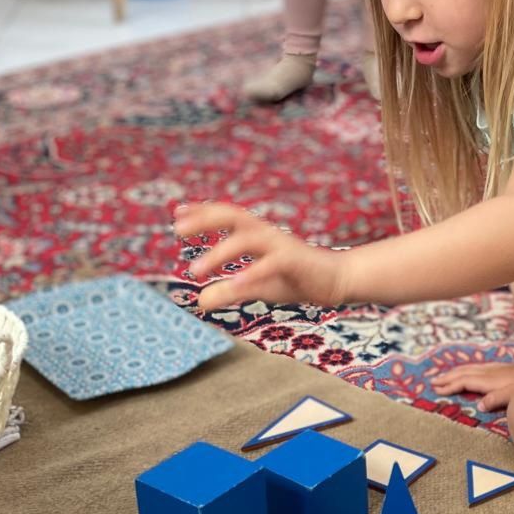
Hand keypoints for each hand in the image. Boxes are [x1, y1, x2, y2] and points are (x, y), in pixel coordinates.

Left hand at [175, 203, 345, 311]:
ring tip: (195, 270)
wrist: (337, 280)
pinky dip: (251, 273)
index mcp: (258, 234)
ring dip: (219, 252)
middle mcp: (267, 234)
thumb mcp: (257, 287)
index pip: (227, 216)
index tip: (177, 212)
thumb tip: (199, 301)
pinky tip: (233, 284)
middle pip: (234, 216)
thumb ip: (230, 292)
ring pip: (247, 239)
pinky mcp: (295, 262)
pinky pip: (271, 265)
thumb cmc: (296, 278)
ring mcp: (282, 246)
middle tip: (176, 228)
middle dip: (205, 219)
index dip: (202, 212)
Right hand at [429, 358, 513, 411]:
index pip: (464, 382)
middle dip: (447, 378)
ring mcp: (491, 369)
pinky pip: (473, 368)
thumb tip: (480, 406)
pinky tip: (462, 371)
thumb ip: (497, 399)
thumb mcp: (513, 395)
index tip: (438, 390)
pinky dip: (463, 370)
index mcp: (488, 381)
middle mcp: (487, 373)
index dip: (450, 386)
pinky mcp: (496, 368)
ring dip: (453, 373)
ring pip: (467, 369)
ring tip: (442, 377)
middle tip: (432, 382)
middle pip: (462, 374)